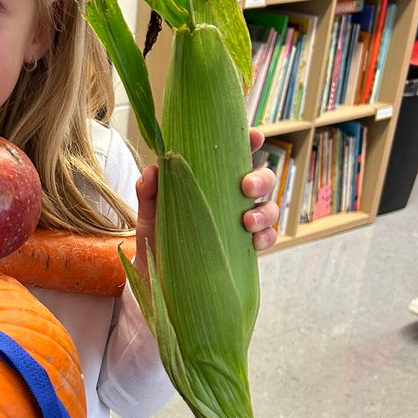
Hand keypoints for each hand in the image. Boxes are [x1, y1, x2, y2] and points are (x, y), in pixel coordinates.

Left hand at [133, 126, 279, 278]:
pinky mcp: (243, 249)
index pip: (235, 157)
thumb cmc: (155, 240)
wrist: (154, 281)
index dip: (250, 142)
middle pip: (262, 180)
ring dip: (265, 211)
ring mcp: (240, 224)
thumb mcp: (148, 216)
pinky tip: (255, 242)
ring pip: (268, 208)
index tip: (254, 137)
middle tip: (246, 186)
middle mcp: (230, 200)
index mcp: (210, 183)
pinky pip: (267, 238)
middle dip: (261, 178)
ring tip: (247, 222)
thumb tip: (153, 170)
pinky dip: (267, 237)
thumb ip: (149, 193)